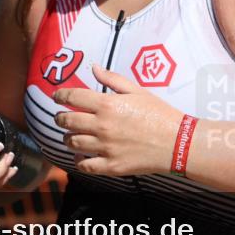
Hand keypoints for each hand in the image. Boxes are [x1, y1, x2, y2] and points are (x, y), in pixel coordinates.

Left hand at [53, 64, 183, 175]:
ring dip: (68, 138)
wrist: (178, 142)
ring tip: (72, 135)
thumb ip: (113, 80)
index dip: (60, 96)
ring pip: (72, 143)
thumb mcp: (138, 91)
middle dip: (60, 118)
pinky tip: (80, 156)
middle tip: (61, 117)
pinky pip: (84, 165)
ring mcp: (105, 148)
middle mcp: (102, 126)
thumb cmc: (159, 113)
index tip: (57, 97)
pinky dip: (78, 161)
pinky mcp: (111, 166)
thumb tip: (94, 68)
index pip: (72, 97)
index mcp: (108, 104)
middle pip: (67, 121)